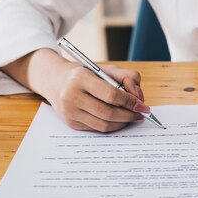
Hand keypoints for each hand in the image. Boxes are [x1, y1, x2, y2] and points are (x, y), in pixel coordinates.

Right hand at [1, 49, 149, 132]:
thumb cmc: (86, 74)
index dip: (129, 102)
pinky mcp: (71, 123)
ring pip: (103, 124)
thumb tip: (139, 97)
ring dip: (123, 123)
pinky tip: (119, 120)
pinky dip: (112, 126)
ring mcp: (70, 112)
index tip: (142, 105)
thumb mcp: (105, 69)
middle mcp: (72, 96)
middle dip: (129, 115)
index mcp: (80, 78)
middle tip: (141, 114)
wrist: (56, 81)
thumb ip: (127, 78)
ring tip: (133, 117)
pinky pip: (97, 128)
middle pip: (108, 113)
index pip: (111, 94)